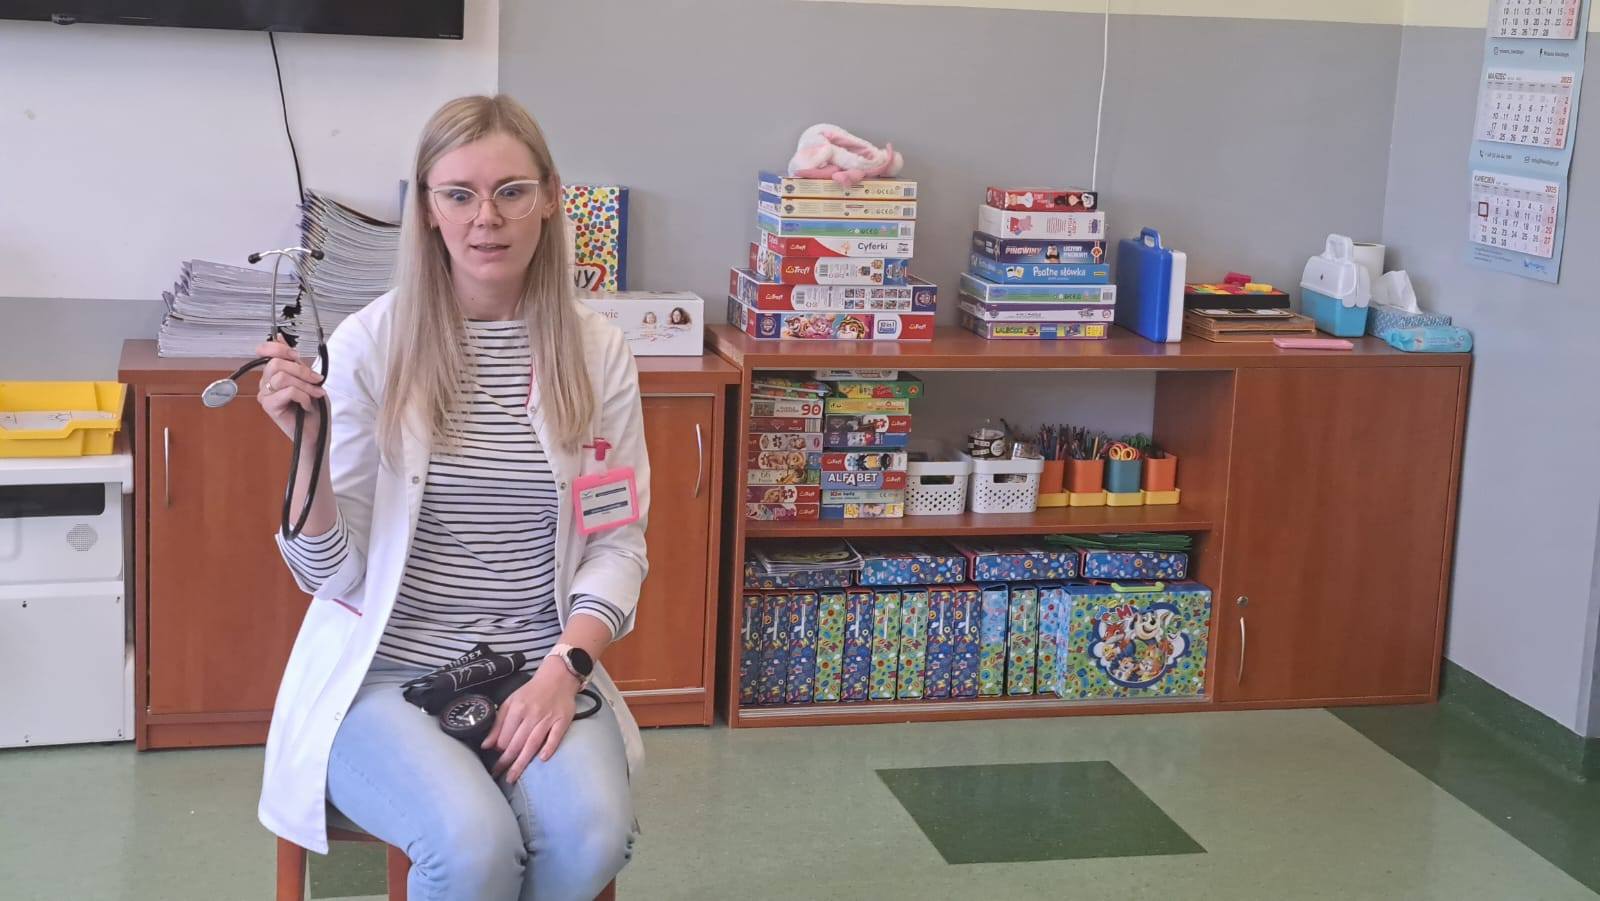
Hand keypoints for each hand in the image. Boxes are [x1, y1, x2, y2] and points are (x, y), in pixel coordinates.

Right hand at [253, 336, 324, 439]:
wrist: (316, 433)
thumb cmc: (314, 408)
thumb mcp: (308, 379)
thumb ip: (295, 361)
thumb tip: (279, 337)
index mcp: (273, 373)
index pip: (265, 351)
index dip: (280, 348)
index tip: (297, 356)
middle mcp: (265, 382)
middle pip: (276, 364)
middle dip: (302, 371)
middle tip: (316, 381)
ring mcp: (265, 394)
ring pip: (282, 377)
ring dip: (305, 386)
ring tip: (315, 395)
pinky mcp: (269, 406)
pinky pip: (288, 391)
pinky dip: (303, 397)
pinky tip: (306, 406)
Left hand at [482, 658, 578, 781]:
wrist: (558, 676)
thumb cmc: (532, 692)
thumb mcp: (511, 702)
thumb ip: (498, 723)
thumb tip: (486, 745)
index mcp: (517, 709)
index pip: (504, 736)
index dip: (498, 751)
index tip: (495, 763)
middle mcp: (531, 714)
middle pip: (516, 743)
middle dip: (506, 762)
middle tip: (498, 775)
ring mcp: (548, 718)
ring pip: (532, 743)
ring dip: (522, 762)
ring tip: (512, 776)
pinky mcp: (563, 720)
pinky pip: (555, 736)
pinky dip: (549, 747)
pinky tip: (542, 759)